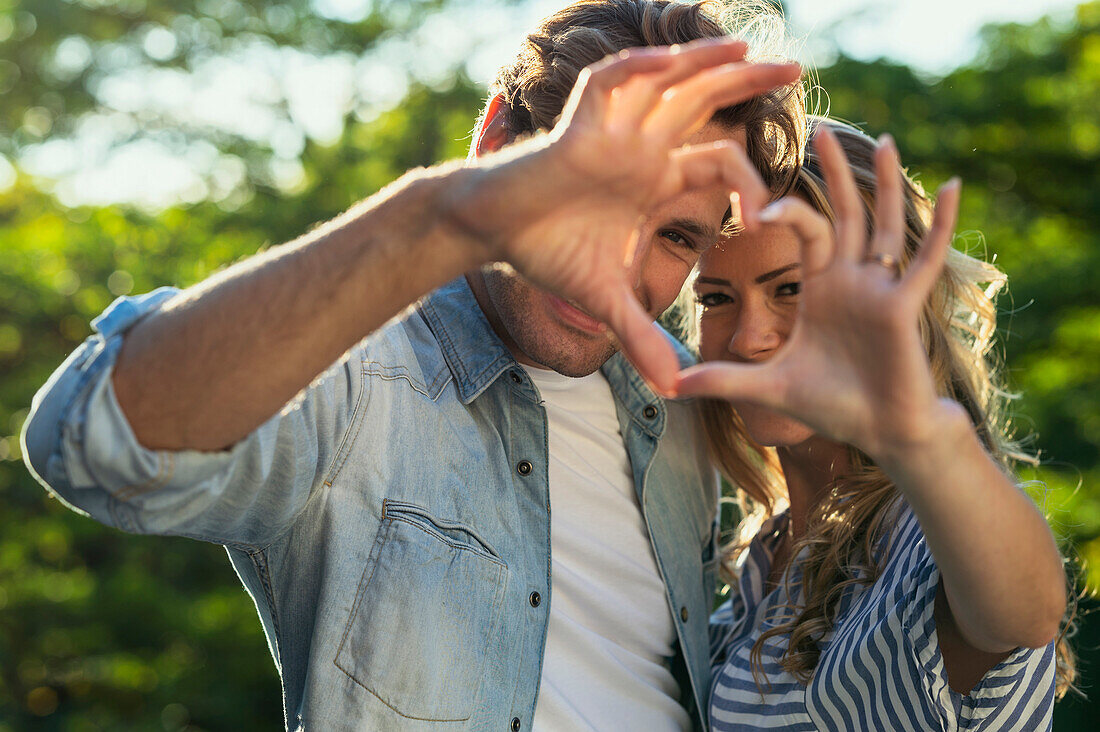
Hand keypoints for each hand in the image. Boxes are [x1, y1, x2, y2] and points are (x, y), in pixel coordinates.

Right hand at [445, 39, 800, 394]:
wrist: (493, 231)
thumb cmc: (547, 253)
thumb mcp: (606, 301)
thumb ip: (643, 337)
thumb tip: (673, 390)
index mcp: (657, 179)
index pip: (720, 165)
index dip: (750, 186)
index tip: (767, 223)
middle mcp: (643, 146)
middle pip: (706, 104)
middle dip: (749, 86)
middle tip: (798, 72)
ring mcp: (613, 129)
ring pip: (667, 81)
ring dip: (704, 62)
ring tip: (748, 49)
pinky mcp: (579, 122)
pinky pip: (612, 83)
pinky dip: (638, 71)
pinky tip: (668, 62)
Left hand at [676, 126, 963, 459]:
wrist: (879, 433)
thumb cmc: (832, 407)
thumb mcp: (768, 387)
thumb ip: (724, 380)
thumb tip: (671, 385)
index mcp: (821, 288)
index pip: (804, 229)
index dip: (785, 207)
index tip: (758, 201)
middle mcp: (852, 280)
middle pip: (844, 212)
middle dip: (834, 172)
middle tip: (820, 127)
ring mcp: (881, 289)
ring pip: (883, 224)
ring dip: (885, 183)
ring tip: (883, 139)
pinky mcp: (904, 305)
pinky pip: (926, 257)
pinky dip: (942, 223)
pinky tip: (954, 186)